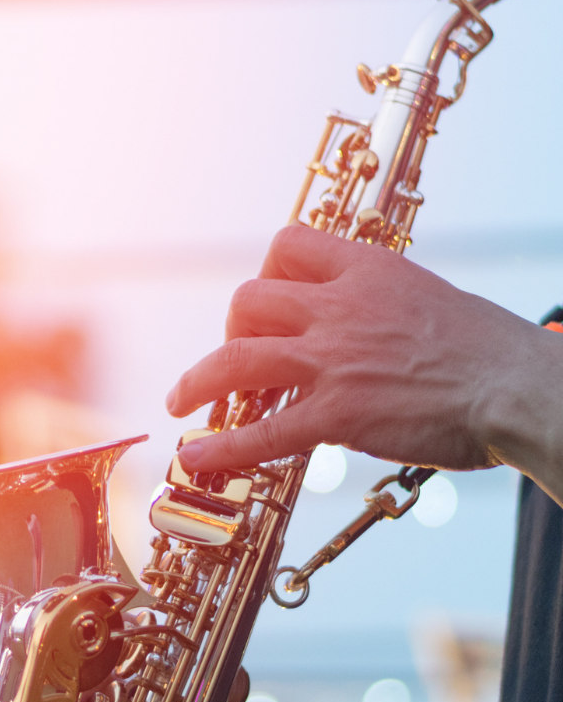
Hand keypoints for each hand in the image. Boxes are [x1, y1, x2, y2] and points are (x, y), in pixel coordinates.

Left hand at [165, 225, 556, 480]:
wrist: (521, 387)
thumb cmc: (488, 351)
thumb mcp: (428, 300)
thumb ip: (377, 307)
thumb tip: (352, 329)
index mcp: (367, 271)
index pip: (289, 245)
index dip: (265, 272)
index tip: (264, 303)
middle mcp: (341, 307)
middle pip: (248, 300)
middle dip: (229, 330)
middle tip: (235, 360)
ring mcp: (334, 360)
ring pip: (236, 359)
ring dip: (196, 382)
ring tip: (180, 402)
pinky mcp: (338, 414)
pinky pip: (263, 431)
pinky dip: (222, 446)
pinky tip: (197, 456)